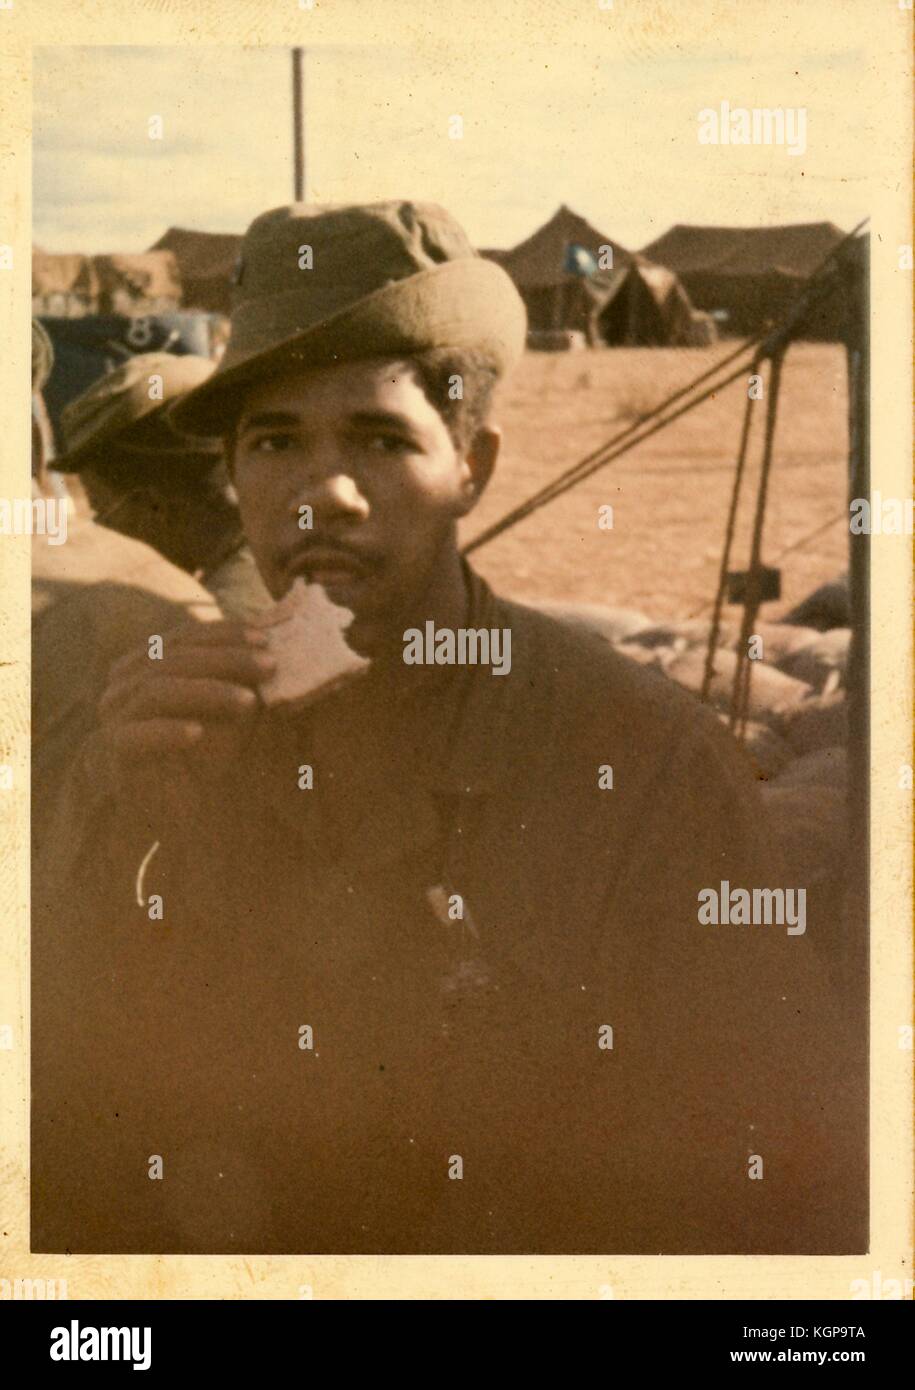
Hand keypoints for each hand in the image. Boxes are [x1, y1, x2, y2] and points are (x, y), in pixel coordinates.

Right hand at [97, 622, 276, 795]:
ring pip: (158, 690)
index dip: (225, 634)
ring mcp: (115, 715)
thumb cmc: (203, 755)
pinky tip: (197, 734)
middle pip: (174, 658)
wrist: (173, 810)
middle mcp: (124, 683)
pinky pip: (135, 736)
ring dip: (208, 692)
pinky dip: (167, 732)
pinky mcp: (113, 750)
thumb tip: (272, 646)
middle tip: (269, 666)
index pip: (184, 637)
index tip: (266, 638)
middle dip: (227, 659)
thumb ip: (242, 679)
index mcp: (146, 664)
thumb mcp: (229, 711)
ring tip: (250, 702)